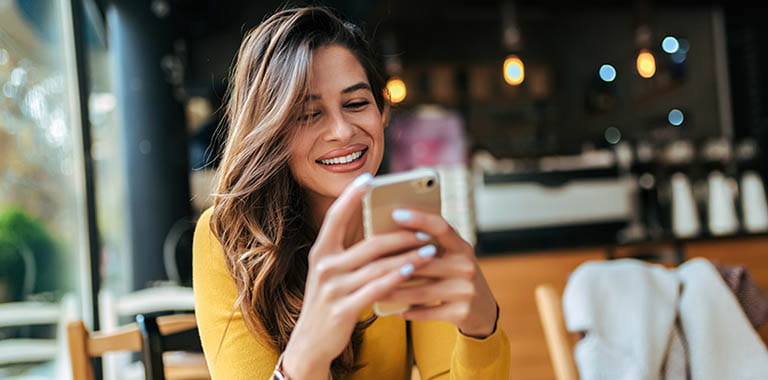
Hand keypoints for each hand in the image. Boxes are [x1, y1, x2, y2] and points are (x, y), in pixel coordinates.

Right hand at [283, 174, 436, 378]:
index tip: (369, 178)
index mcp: (320, 251)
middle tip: (425, 228)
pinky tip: (414, 270)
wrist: (310, 342)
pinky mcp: (343, 309)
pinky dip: (397, 278)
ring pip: (378, 266)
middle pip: (369, 243)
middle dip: (401, 235)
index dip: (351, 196)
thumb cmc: (329, 300)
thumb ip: (349, 250)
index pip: (335, 217)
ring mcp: (332, 288)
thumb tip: (380, 225)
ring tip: (430, 249)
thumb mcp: (331, 272)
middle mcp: (324, 266)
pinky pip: (377, 289)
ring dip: (408, 256)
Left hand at [376, 208, 498, 337]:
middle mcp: (466, 265)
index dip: (419, 218)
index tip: (395, 212)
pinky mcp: (461, 313)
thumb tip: (388, 233)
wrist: (482, 311)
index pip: (441, 227)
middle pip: (424, 262)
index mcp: (461, 246)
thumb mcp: (450, 257)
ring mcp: (466, 290)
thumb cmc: (455, 277)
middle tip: (367, 263)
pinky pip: (427, 312)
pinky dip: (409, 312)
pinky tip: (395, 311)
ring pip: (421, 291)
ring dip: (394, 291)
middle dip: (394, 264)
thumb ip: (429, 246)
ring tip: (373, 290)